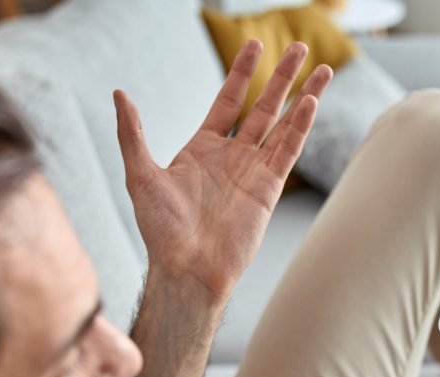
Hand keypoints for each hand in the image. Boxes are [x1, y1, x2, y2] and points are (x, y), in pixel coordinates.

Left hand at [114, 40, 331, 301]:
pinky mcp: (269, 188)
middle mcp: (231, 157)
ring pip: (283, 124)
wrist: (187, 269)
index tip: (255, 45)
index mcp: (202, 149)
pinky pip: (287, 150)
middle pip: (263, 106)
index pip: (228, 101)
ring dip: (303, 95)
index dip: (242, 73)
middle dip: (281, 76)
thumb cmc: (161, 231)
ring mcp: (253, 171)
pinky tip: (310, 101)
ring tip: (321, 68)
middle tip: (299, 46)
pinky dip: (300, 125)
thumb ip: (132, 133)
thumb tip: (119, 94)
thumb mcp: (141, 175)